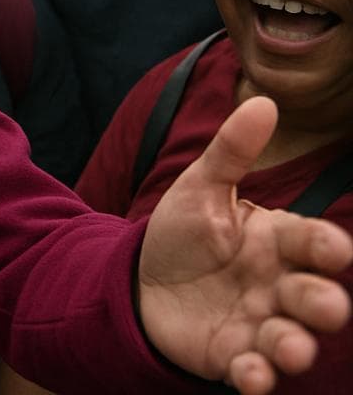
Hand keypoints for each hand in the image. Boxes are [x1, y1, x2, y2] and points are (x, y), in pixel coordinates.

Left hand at [138, 96, 352, 393]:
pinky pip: (254, 370)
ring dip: (296, 346)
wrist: (137, 280)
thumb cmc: (181, 233)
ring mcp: (259, 323)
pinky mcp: (234, 355)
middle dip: (323, 302)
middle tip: (324, 306)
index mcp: (277, 242)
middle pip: (314, 295)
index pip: (312, 242)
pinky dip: (258, 377)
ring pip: (292, 338)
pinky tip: (251, 376)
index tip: (330, 248)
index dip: (324, 246)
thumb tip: (264, 102)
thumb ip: (231, 152)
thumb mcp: (200, 189)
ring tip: (290, 348)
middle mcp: (278, 286)